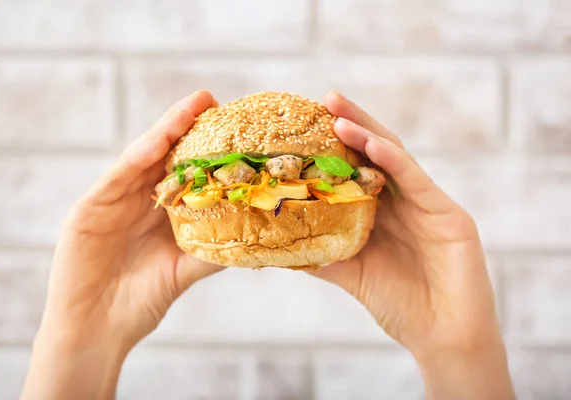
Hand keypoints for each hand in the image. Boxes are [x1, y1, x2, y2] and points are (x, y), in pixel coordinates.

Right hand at [23, 90, 221, 399]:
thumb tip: (254, 237)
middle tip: (212, 100)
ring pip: (141, 157)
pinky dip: (137, 158)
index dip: (206, 148)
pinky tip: (157, 141)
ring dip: (165, 130)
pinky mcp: (89, 209)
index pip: (185, 171)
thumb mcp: (182, 271)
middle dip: (187, 126)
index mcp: (160, 211)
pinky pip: (116, 177)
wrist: (96, 330)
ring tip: (191, 106)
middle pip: (164, 155)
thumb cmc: (140, 302)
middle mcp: (138, 200)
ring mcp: (113, 200)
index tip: (234, 126)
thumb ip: (211, 252)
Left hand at [310, 91, 513, 398]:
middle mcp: (403, 200)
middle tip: (323, 98)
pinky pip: (416, 179)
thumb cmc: (398, 304)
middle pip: (375, 152)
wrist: (443, 336)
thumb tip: (277, 245)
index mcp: (382, 212)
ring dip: (367, 132)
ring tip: (337, 112)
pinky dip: (392, 159)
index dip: (333, 144)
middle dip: (350, 123)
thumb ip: (320, 254)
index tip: (304, 124)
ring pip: (395, 157)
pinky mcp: (448, 214)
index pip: (356, 168)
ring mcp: (426, 204)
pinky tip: (370, 143)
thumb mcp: (350, 273)